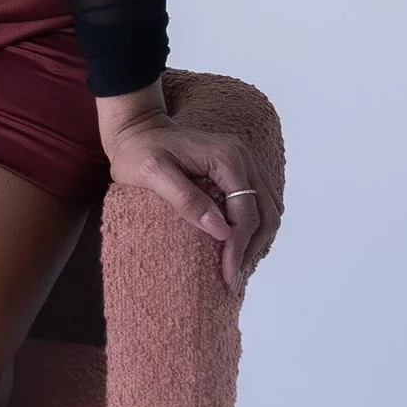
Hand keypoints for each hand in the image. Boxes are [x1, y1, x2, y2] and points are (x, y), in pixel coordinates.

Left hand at [96, 85, 275, 293]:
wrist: (137, 127)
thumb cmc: (138, 151)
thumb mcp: (153, 175)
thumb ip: (186, 200)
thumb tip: (221, 230)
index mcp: (227, 159)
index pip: (246, 213)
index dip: (238, 248)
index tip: (227, 276)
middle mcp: (243, 158)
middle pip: (266, 213)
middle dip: (251, 248)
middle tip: (232, 278)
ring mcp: (244, 161)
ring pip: (268, 208)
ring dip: (256, 239)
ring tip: (236, 265)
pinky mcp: (237, 168)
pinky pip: (258, 201)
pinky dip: (254, 225)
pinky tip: (236, 244)